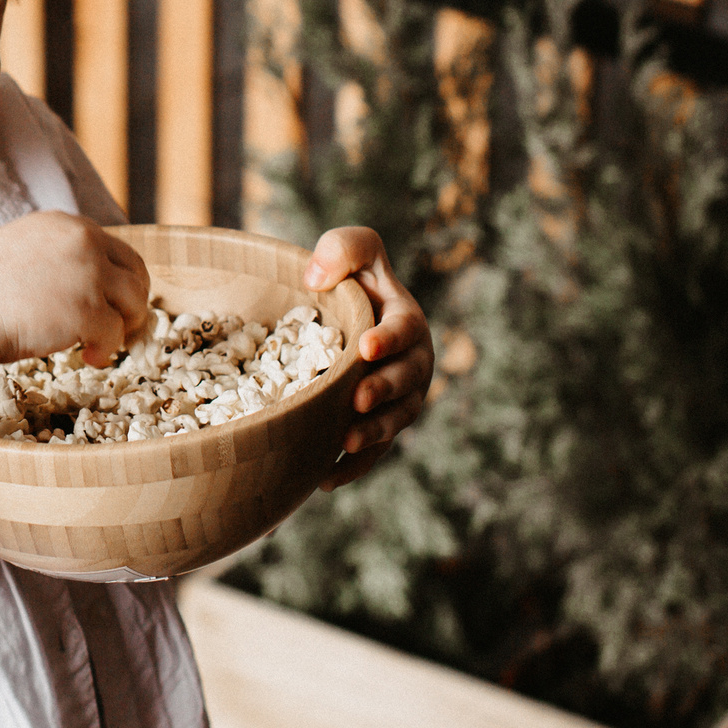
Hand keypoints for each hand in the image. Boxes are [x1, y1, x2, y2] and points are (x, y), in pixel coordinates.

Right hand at [0, 212, 150, 370]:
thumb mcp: (23, 252)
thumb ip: (58, 257)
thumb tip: (90, 283)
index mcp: (66, 224)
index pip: (118, 250)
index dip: (122, 282)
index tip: (114, 305)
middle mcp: (83, 241)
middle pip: (136, 274)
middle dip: (132, 305)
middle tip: (119, 328)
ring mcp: (87, 274)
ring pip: (134, 303)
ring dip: (123, 328)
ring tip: (98, 344)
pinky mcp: (87, 310)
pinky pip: (116, 334)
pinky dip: (106, 350)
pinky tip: (87, 357)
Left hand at [303, 227, 431, 484]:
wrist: (339, 318)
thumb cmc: (348, 279)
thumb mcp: (351, 251)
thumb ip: (344, 248)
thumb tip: (316, 278)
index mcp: (407, 322)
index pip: (404, 330)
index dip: (390, 339)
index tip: (367, 347)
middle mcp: (411, 365)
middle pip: (405, 382)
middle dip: (384, 392)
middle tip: (358, 400)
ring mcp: (397, 400)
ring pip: (393, 422)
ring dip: (373, 433)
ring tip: (346, 441)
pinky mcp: (377, 426)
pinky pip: (371, 452)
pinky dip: (352, 467)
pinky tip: (324, 479)